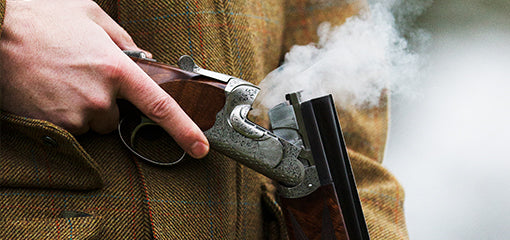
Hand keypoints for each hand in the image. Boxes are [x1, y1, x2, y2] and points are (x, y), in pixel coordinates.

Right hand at [0, 0, 208, 157]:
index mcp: (116, 68)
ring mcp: (75, 115)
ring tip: (59, 79)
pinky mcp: (52, 127)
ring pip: (91, 123)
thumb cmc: (42, 19)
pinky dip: (62, 114)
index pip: (161, 106)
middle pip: (116, 117)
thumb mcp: (90, 15)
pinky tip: (47, 90)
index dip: (185, 129)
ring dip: (82, 108)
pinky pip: (69, 128)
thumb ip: (123, 39)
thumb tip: (143, 58)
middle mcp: (100, 97)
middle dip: (105, 102)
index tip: (200, 147)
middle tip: (79, 74)